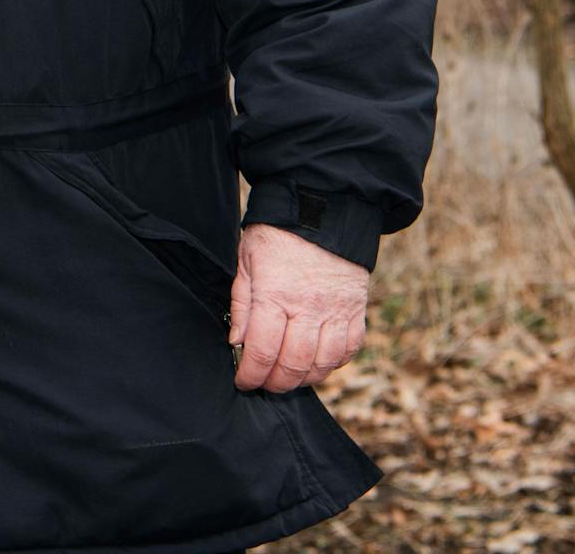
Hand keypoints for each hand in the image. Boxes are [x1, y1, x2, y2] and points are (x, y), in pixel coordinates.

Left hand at [230, 223, 367, 393]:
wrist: (322, 209)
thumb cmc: (277, 234)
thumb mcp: (246, 259)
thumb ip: (242, 302)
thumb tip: (237, 341)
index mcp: (275, 293)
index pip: (263, 349)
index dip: (251, 374)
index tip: (243, 381)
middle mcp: (308, 307)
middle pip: (294, 364)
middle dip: (276, 383)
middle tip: (264, 384)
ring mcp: (336, 311)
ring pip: (323, 364)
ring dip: (305, 379)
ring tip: (289, 378)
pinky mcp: (356, 311)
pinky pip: (349, 350)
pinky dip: (333, 364)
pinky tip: (318, 363)